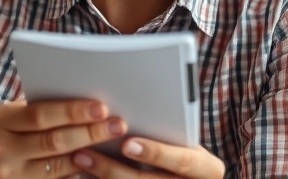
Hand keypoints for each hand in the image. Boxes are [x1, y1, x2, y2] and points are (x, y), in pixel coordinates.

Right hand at [0, 98, 127, 177]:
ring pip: (58, 166)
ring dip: (90, 155)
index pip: (40, 115)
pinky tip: (97, 165)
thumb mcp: (16, 115)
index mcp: (2, 121)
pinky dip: (79, 173)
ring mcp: (9, 176)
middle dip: (90, 133)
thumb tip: (90, 98)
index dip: (73, 112)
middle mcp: (1, 150)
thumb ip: (44, 108)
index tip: (102, 108)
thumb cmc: (11, 131)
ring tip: (114, 144)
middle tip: (118, 125)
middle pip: (53, 141)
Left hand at [73, 138, 224, 177]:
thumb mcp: (189, 144)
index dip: (156, 152)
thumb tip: (129, 116)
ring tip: (79, 160)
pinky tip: (82, 175)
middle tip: (86, 153)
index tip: (127, 143)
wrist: (188, 178)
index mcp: (208, 170)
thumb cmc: (187, 153)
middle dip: (114, 169)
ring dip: (101, 176)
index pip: (183, 161)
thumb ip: (172, 133)